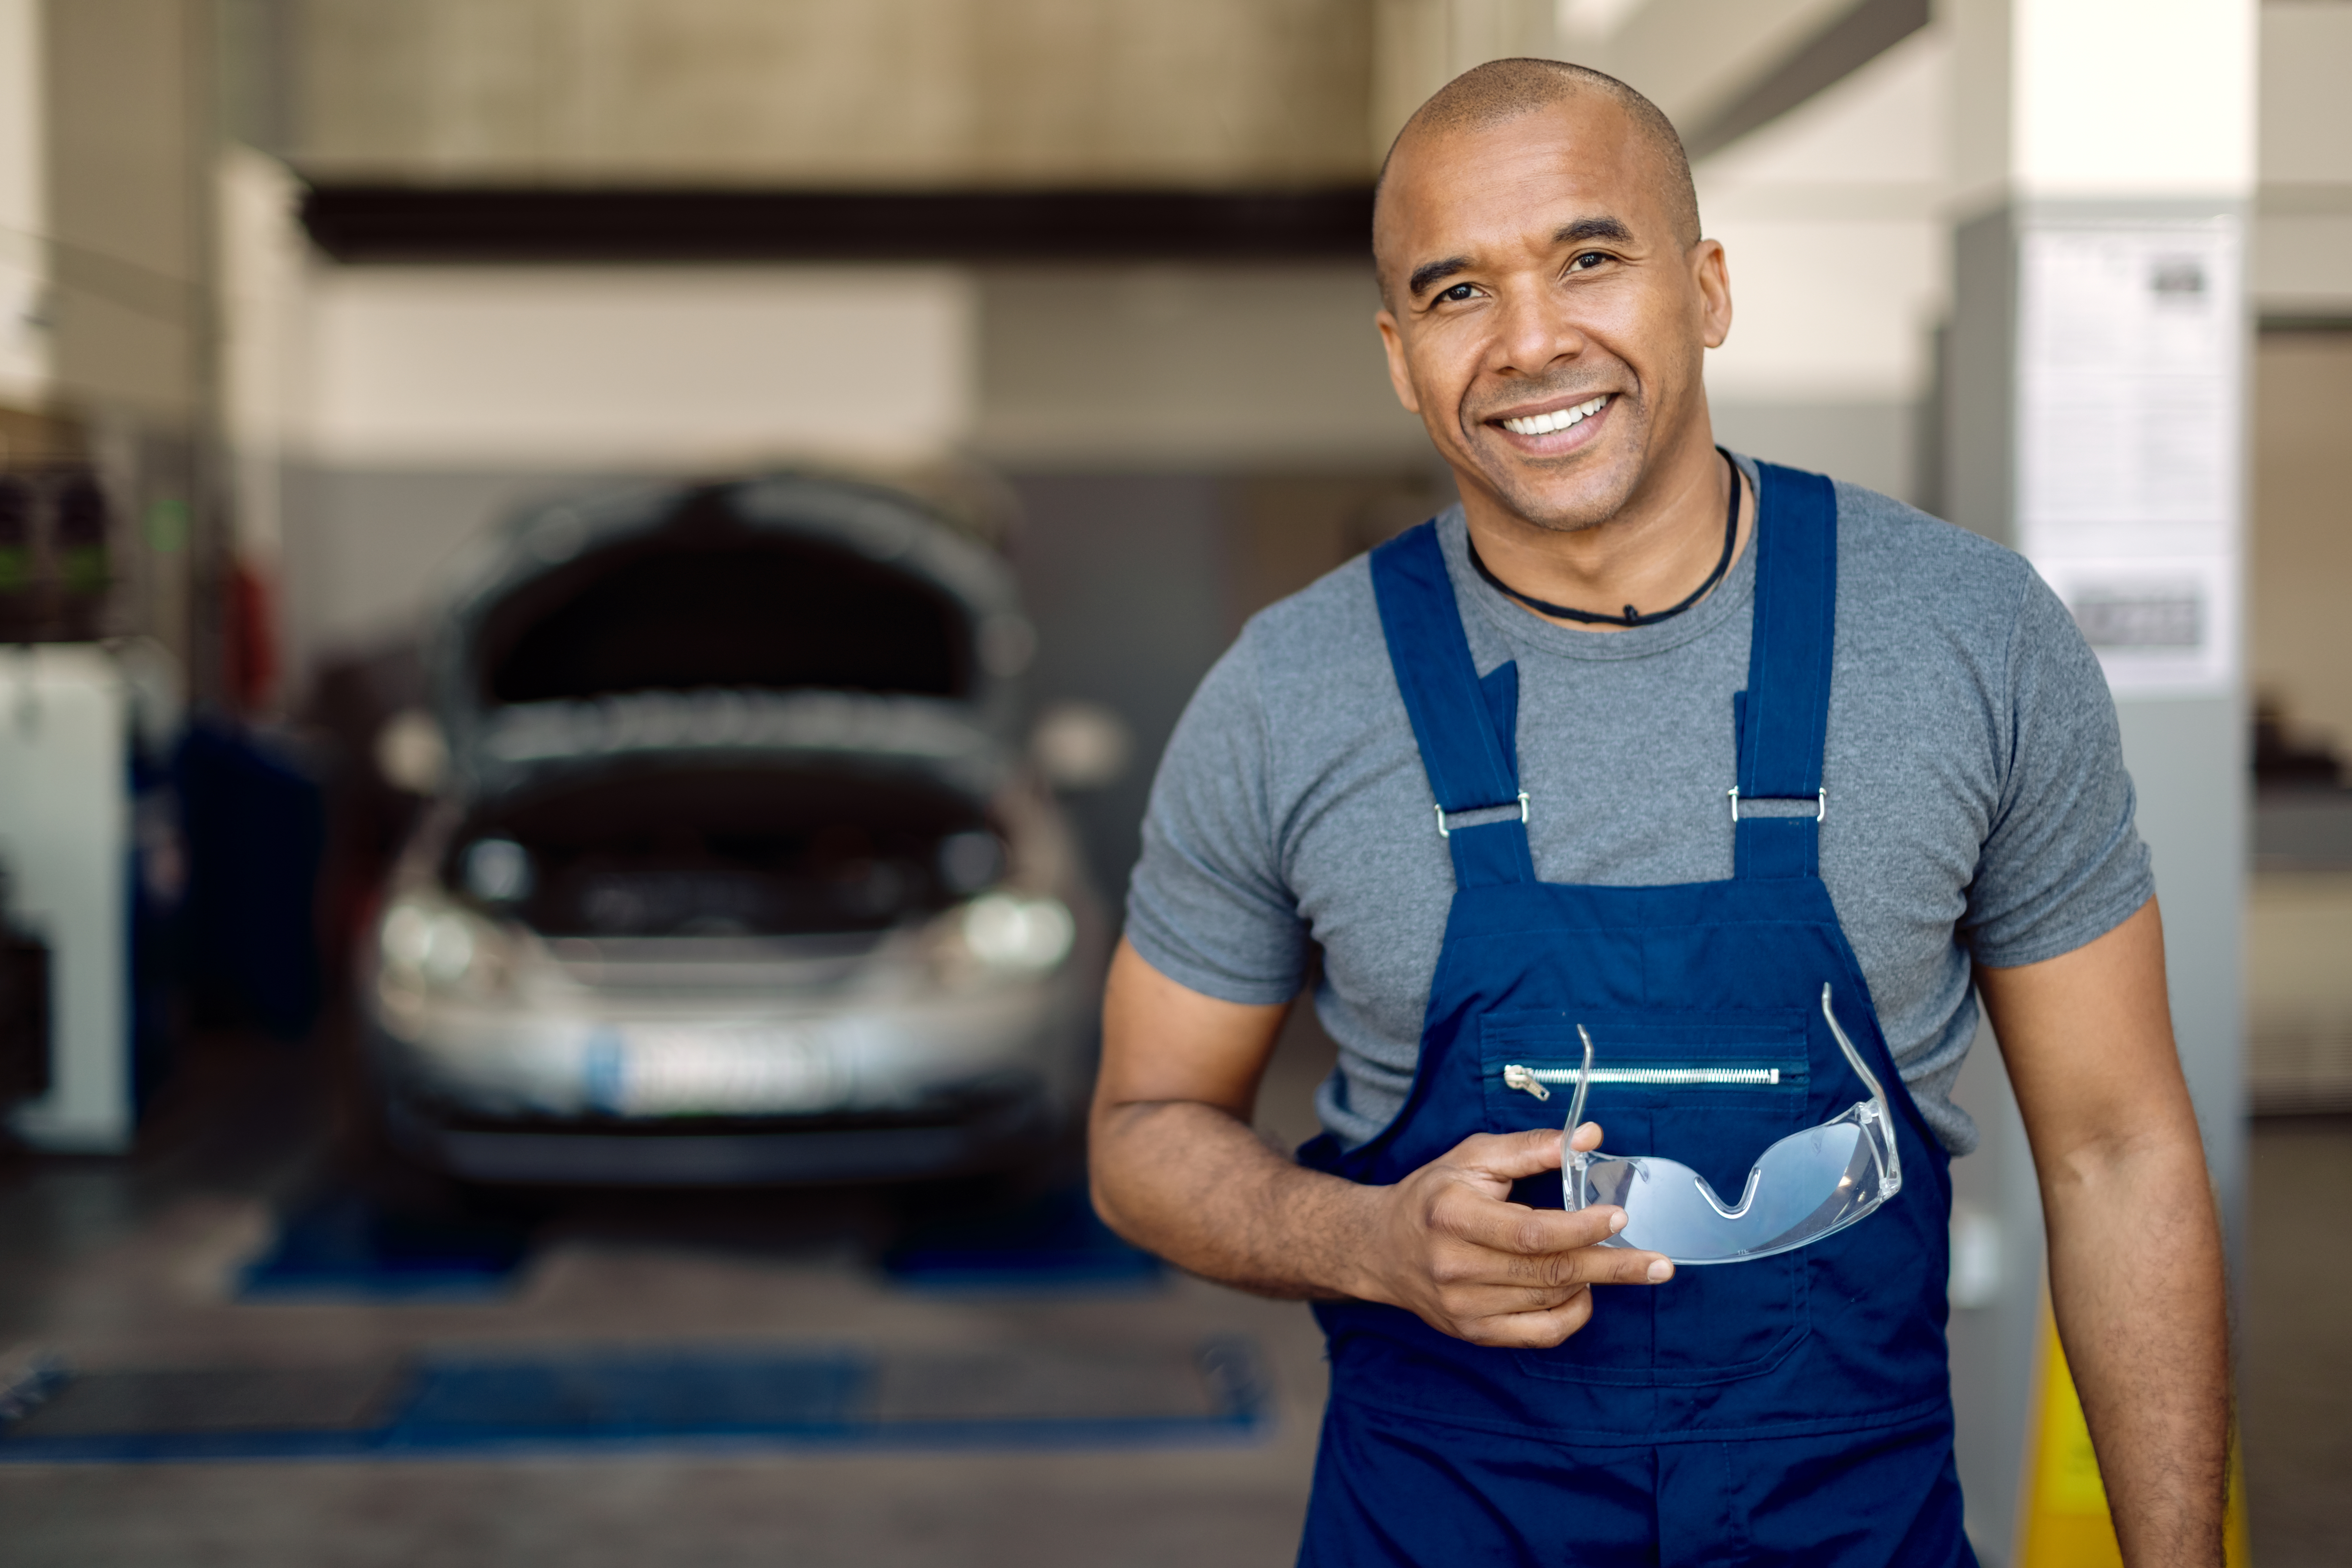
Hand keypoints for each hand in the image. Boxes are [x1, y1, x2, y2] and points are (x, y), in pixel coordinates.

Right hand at [1357, 1122, 1673, 1347]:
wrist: (1381, 1248)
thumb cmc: (1434, 1195)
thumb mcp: (1473, 1157)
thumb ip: (1531, 1148)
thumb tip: (1586, 1137)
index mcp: (1453, 1216)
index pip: (1532, 1232)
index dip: (1581, 1227)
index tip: (1619, 1216)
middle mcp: (1456, 1267)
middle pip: (1549, 1273)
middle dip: (1612, 1267)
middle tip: (1660, 1263)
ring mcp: (1464, 1307)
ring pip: (1549, 1303)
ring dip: (1594, 1284)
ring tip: (1622, 1265)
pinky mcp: (1473, 1332)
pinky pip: (1539, 1334)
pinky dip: (1572, 1315)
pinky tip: (1582, 1292)